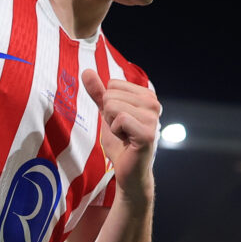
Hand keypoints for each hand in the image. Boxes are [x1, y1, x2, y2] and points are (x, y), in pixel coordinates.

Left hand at [81, 69, 159, 202]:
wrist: (128, 171)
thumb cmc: (120, 142)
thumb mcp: (106, 113)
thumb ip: (98, 92)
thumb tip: (86, 70)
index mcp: (147, 96)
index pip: (112, 84)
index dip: (109, 105)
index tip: (120, 121)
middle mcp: (153, 103)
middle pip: (111, 95)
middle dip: (109, 115)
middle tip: (121, 131)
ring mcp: (152, 118)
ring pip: (113, 106)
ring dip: (112, 125)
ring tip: (124, 136)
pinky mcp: (148, 133)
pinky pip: (119, 119)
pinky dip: (116, 132)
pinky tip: (127, 141)